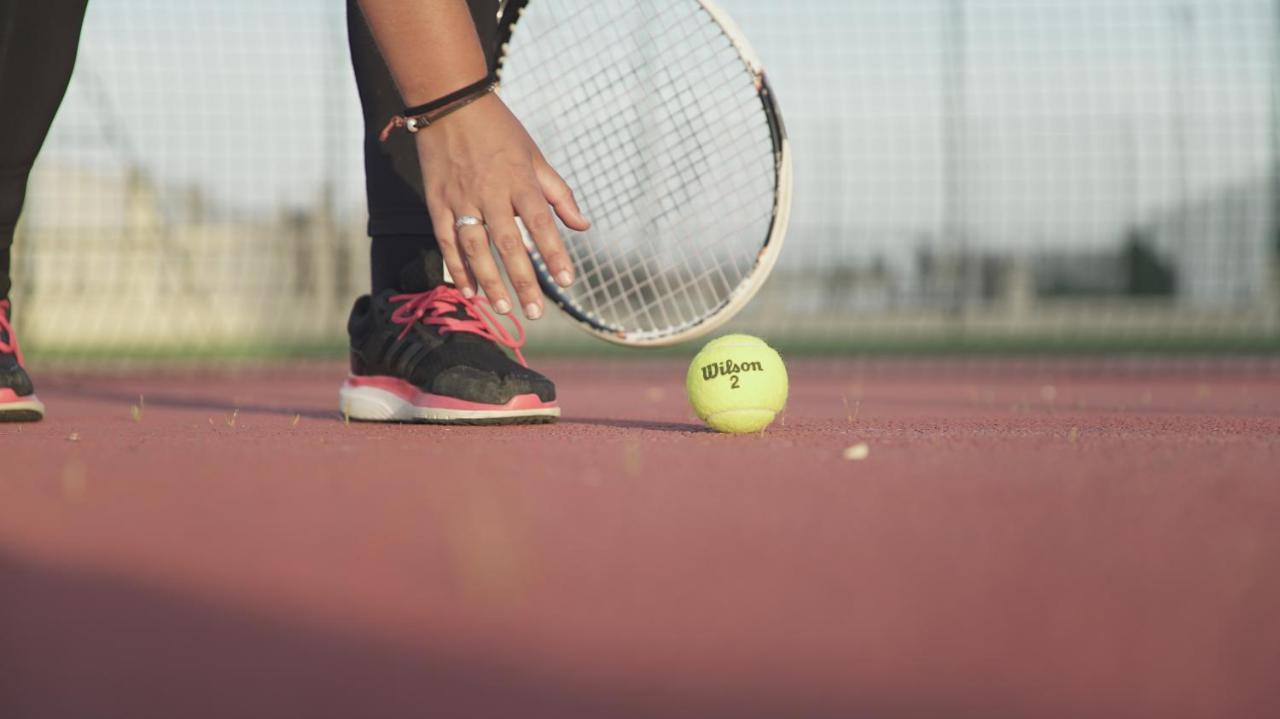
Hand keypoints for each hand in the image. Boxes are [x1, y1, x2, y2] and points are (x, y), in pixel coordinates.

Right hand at [415, 93, 589, 318]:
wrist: (449, 104)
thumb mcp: (535, 156)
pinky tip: (469, 292)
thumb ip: (559, 194)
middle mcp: (490, 192)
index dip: (554, 253)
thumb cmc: (500, 131)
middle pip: (508, 244)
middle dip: (523, 280)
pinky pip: (447, 241)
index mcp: (519, 180)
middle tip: (535, 313)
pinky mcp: (437, 202)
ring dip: (489, 281)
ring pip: (475, 248)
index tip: (567, 281)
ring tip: (503, 309)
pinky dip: (457, 268)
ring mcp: (461, 199)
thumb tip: (583, 226)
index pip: (541, 223)